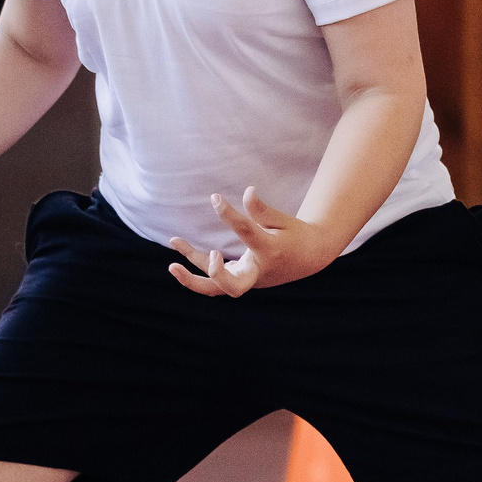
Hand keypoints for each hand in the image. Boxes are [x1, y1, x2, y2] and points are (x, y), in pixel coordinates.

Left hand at [165, 188, 337, 297]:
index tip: (215, 198)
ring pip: (216, 290)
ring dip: (192, 280)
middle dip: (216, 274)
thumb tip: (247, 191)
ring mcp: (246, 280)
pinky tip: (179, 253)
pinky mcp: (239, 279)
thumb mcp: (283, 220)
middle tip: (210, 255)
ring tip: (171, 265)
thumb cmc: (295, 234)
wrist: (309, 258)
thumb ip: (262, 210)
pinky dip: (196, 271)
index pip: (246, 233)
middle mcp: (257, 271)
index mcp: (270, 251)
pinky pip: (214, 281)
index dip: (229, 214)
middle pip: (233, 287)